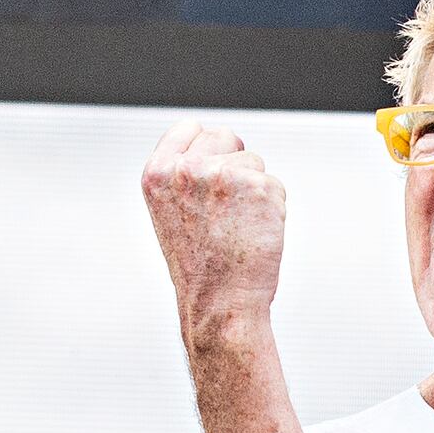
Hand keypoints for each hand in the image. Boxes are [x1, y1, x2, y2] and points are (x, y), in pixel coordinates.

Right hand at [140, 121, 287, 341]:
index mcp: (157, 172)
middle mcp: (186, 169)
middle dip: (234, 164)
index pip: (190, 128)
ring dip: (254, 191)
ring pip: (254, 163)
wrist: (220, 303)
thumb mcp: (171, 212)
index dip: (208, 148)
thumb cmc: (200, 265)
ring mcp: (223, 176)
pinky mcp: (259, 187)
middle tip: (227, 208)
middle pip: (226, 137)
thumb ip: (184, 176)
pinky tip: (255, 234)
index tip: (211, 172)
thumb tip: (217, 147)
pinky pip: (275, 186)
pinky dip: (273, 209)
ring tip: (237, 228)